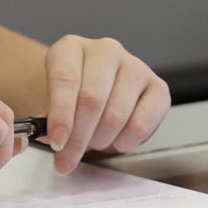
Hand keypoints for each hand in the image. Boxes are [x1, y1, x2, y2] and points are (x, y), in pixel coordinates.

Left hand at [42, 35, 170, 174]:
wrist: (93, 91)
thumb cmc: (70, 97)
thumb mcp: (49, 103)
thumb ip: (49, 121)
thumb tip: (54, 139)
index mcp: (71, 48)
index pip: (66, 79)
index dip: (61, 115)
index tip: (57, 142)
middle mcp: (105, 51)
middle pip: (92, 99)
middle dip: (79, 137)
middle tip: (68, 159)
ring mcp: (135, 67)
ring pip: (116, 115)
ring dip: (100, 140)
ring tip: (92, 143)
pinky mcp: (158, 87)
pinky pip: (142, 124)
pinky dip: (125, 141)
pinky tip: (115, 141)